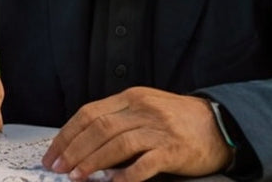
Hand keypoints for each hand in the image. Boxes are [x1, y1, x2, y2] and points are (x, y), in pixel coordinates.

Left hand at [41, 87, 233, 181]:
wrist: (220, 125)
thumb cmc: (178, 120)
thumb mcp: (146, 109)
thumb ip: (118, 120)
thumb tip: (81, 143)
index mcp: (133, 97)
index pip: (90, 113)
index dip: (67, 135)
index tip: (52, 153)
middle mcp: (144, 109)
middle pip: (99, 128)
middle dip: (73, 150)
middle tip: (57, 168)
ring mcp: (159, 129)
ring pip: (117, 144)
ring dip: (92, 162)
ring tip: (76, 176)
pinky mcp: (173, 150)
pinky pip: (144, 164)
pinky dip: (125, 175)